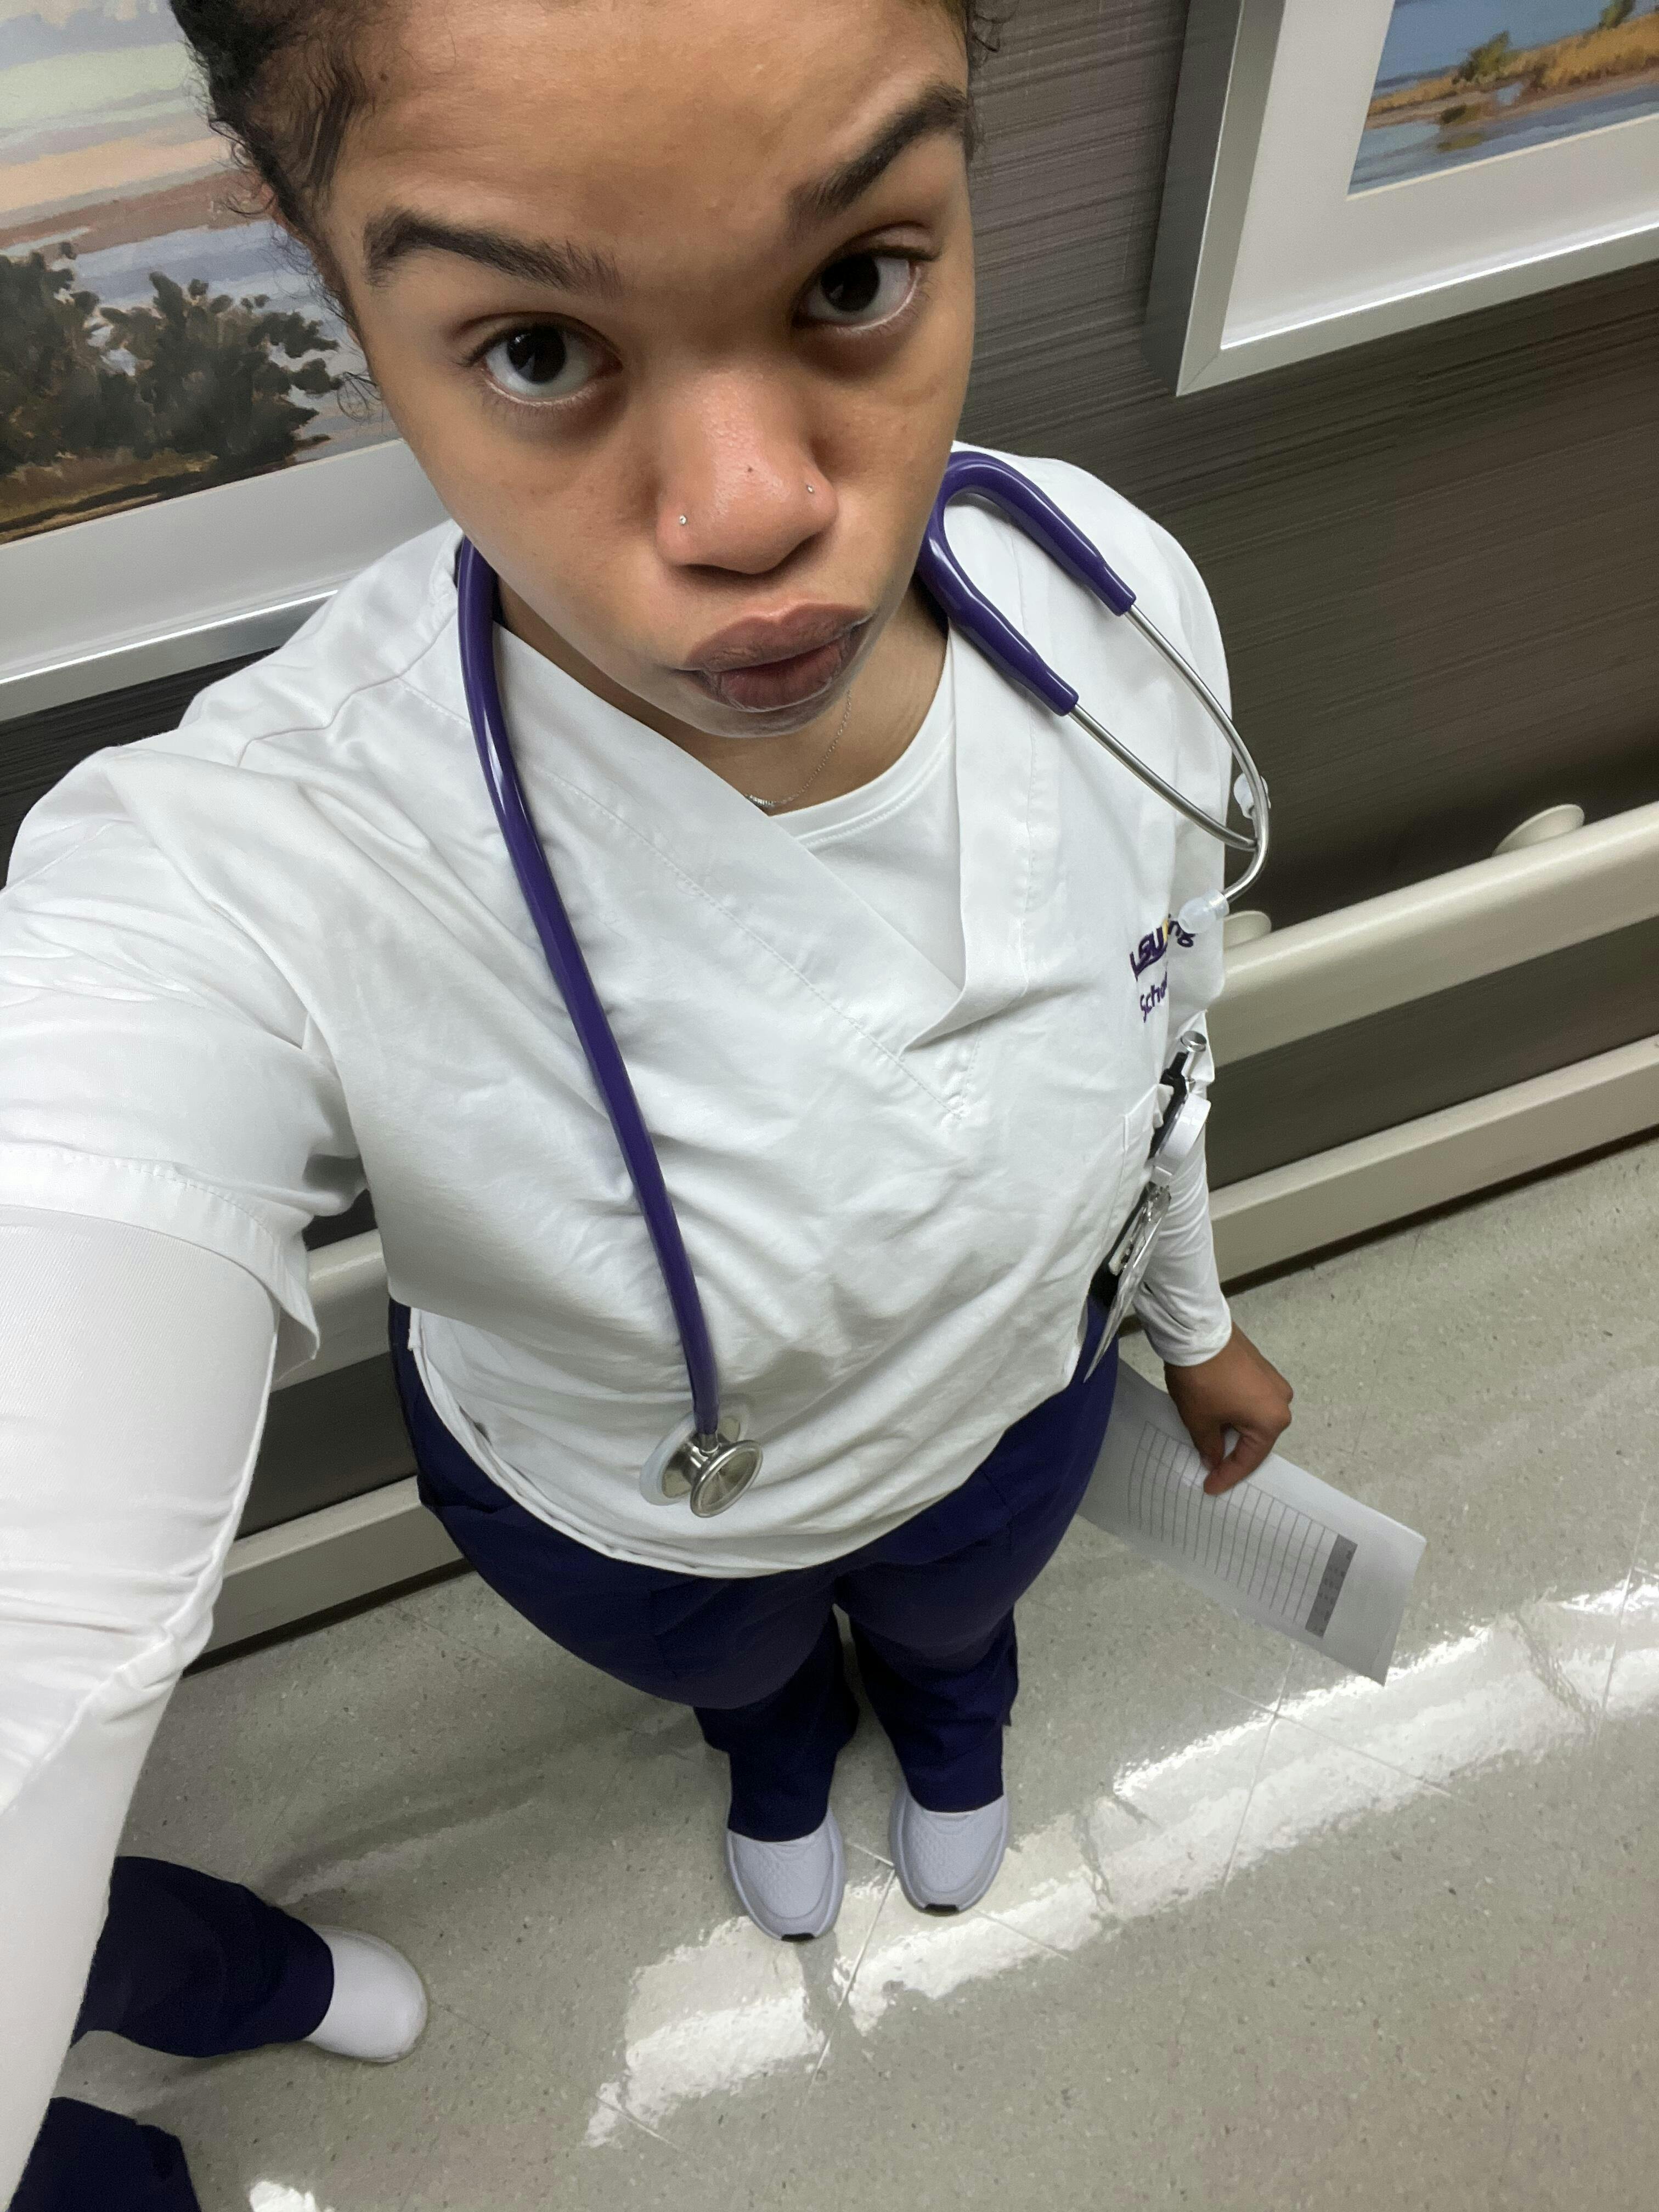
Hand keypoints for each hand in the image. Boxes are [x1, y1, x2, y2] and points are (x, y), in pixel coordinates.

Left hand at [1164, 1324, 1292, 1493]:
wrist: (1197, 1330)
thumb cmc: (1202, 1381)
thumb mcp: (1200, 1421)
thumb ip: (1210, 1446)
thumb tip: (1214, 1458)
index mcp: (1272, 1421)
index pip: (1249, 1458)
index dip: (1227, 1475)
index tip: (1209, 1487)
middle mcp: (1281, 1401)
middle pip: (1255, 1438)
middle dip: (1232, 1453)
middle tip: (1211, 1467)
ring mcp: (1273, 1381)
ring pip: (1252, 1417)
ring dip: (1232, 1430)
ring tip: (1209, 1442)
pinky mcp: (1261, 1366)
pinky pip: (1250, 1398)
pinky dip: (1234, 1411)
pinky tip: (1216, 1415)